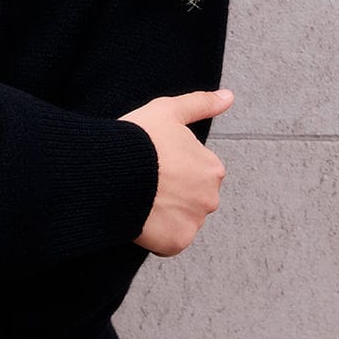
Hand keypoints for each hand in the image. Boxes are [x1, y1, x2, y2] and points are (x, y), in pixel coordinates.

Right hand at [121, 89, 231, 256]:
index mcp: (212, 168)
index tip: (152, 162)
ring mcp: (194, 222)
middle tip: (144, 181)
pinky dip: (156, 234)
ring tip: (138, 198)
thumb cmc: (138, 138)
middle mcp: (210, 197)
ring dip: (164, 213)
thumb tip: (228, 96)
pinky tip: (139, 216)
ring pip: (180, 220)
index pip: (195, 172)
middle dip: (172, 193)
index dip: (171, 167)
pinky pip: (169, 241)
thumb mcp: (168, 111)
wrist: (110, 170)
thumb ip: (201, 103)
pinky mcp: (177, 242)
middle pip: (191, 198)